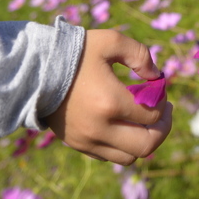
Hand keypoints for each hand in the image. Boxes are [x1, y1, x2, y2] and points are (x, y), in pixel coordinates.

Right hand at [46, 29, 172, 165]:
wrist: (34, 70)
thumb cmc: (75, 52)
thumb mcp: (110, 41)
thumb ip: (140, 54)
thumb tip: (157, 76)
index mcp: (111, 102)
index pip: (153, 115)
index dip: (163, 102)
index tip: (159, 88)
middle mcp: (100, 128)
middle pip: (146, 145)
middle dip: (163, 129)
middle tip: (164, 112)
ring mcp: (88, 141)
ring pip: (129, 158)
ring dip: (144, 141)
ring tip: (146, 121)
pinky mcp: (78, 145)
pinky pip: (109, 156)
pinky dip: (123, 146)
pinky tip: (124, 125)